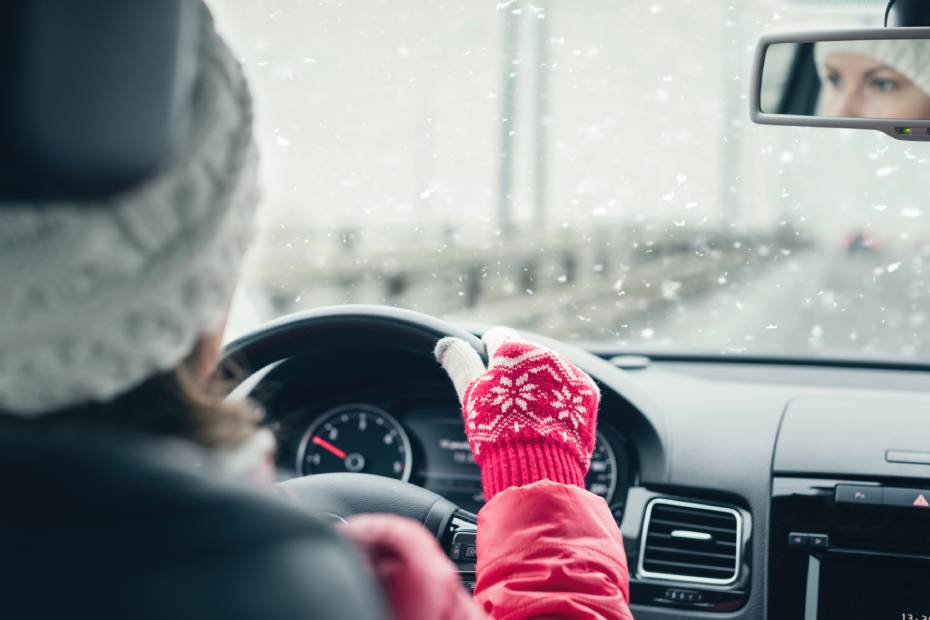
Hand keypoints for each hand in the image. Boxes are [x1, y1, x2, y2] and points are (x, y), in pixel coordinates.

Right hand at [435, 327, 599, 500]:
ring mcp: (570, 372)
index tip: (488, 365)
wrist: (538, 466)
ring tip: (529, 415)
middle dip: (517, 373)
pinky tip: (549, 419)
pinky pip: (570, 389)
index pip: (498, 337)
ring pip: (550, 372)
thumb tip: (446, 344)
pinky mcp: (588, 393)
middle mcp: (546, 354)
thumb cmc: (498, 429)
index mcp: (514, 350)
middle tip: (507, 403)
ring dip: (540, 385)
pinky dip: (560, 400)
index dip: (489, 352)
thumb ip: (460, 363)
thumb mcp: (471, 393)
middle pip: (526, 357)